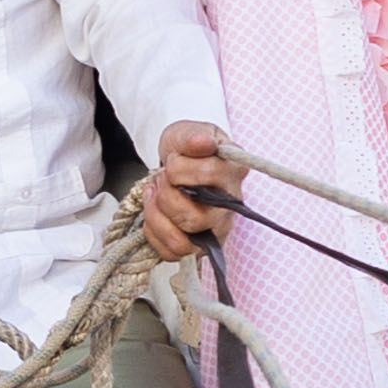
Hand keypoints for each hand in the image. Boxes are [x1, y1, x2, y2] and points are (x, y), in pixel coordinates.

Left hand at [143, 122, 237, 260]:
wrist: (175, 165)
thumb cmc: (185, 151)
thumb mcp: (186, 134)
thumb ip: (193, 136)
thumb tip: (203, 142)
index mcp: (234, 174)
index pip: (210, 175)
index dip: (179, 167)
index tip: (173, 160)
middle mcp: (230, 208)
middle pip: (195, 218)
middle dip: (166, 195)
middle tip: (161, 179)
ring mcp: (215, 231)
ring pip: (182, 242)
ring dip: (157, 216)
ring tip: (154, 195)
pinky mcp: (197, 248)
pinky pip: (171, 253)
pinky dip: (153, 232)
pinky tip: (153, 211)